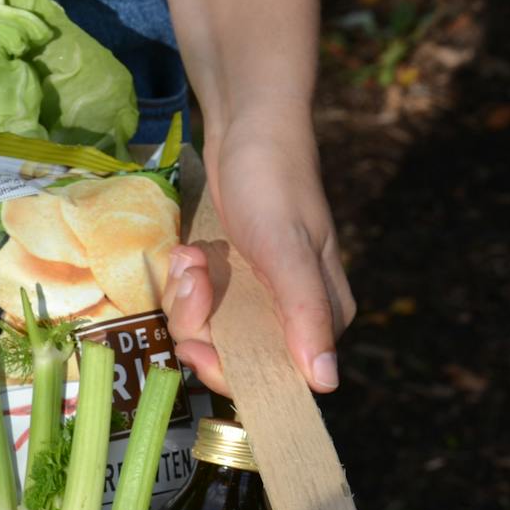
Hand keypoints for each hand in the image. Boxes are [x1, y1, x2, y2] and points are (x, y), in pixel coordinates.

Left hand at [163, 120, 354, 395]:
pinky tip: (190, 250)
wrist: (246, 127)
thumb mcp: (287, 250)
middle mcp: (292, 317)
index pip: (272, 379)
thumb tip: (326, 382)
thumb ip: (305, 314)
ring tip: (193, 254)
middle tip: (194, 274)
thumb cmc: (273, 183)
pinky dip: (184, 282)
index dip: (228, 370)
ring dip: (186, 295)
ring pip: (206, 331)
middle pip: (230, 358)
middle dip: (198, 322)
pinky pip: (195, 306)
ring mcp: (257, 299)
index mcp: (321, 318)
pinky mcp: (229, 282)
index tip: (199, 343)